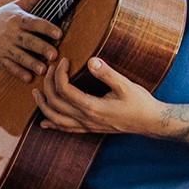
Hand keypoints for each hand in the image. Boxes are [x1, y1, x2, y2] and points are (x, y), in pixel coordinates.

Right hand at [0, 1, 61, 81]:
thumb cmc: (1, 17)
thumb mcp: (17, 5)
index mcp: (18, 19)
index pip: (35, 23)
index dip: (47, 28)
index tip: (59, 33)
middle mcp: (12, 33)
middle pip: (29, 41)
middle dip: (41, 48)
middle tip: (54, 55)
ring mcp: (4, 47)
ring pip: (20, 56)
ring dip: (32, 63)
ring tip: (43, 69)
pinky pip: (9, 66)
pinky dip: (18, 72)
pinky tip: (28, 78)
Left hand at [34, 57, 164, 136]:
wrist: (151, 122)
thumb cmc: (140, 103)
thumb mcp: (126, 86)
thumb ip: (108, 73)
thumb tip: (91, 60)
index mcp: (91, 107)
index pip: (64, 89)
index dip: (59, 73)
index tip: (63, 60)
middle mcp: (85, 119)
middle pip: (55, 102)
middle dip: (48, 84)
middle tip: (50, 68)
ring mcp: (86, 126)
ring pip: (56, 119)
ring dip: (43, 105)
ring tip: (36, 92)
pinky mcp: (90, 129)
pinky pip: (66, 129)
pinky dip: (53, 124)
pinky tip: (44, 123)